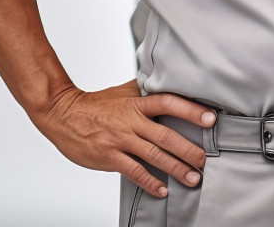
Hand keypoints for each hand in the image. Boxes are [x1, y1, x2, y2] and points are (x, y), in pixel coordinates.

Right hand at [34, 79, 215, 196]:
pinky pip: (134, 171)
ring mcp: (121, 140)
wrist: (64, 115)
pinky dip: (150, 182)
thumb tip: (167, 83)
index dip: (190, 110)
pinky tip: (162, 189)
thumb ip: (145, 90)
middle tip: (206, 159)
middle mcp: (132, 121)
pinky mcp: (110, 157)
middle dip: (189, 149)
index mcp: (137, 103)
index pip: (168, 103)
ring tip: (192, 178)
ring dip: (176, 169)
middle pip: (166, 136)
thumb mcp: (123, 91)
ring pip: (154, 156)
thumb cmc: (96, 104)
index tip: (210, 118)